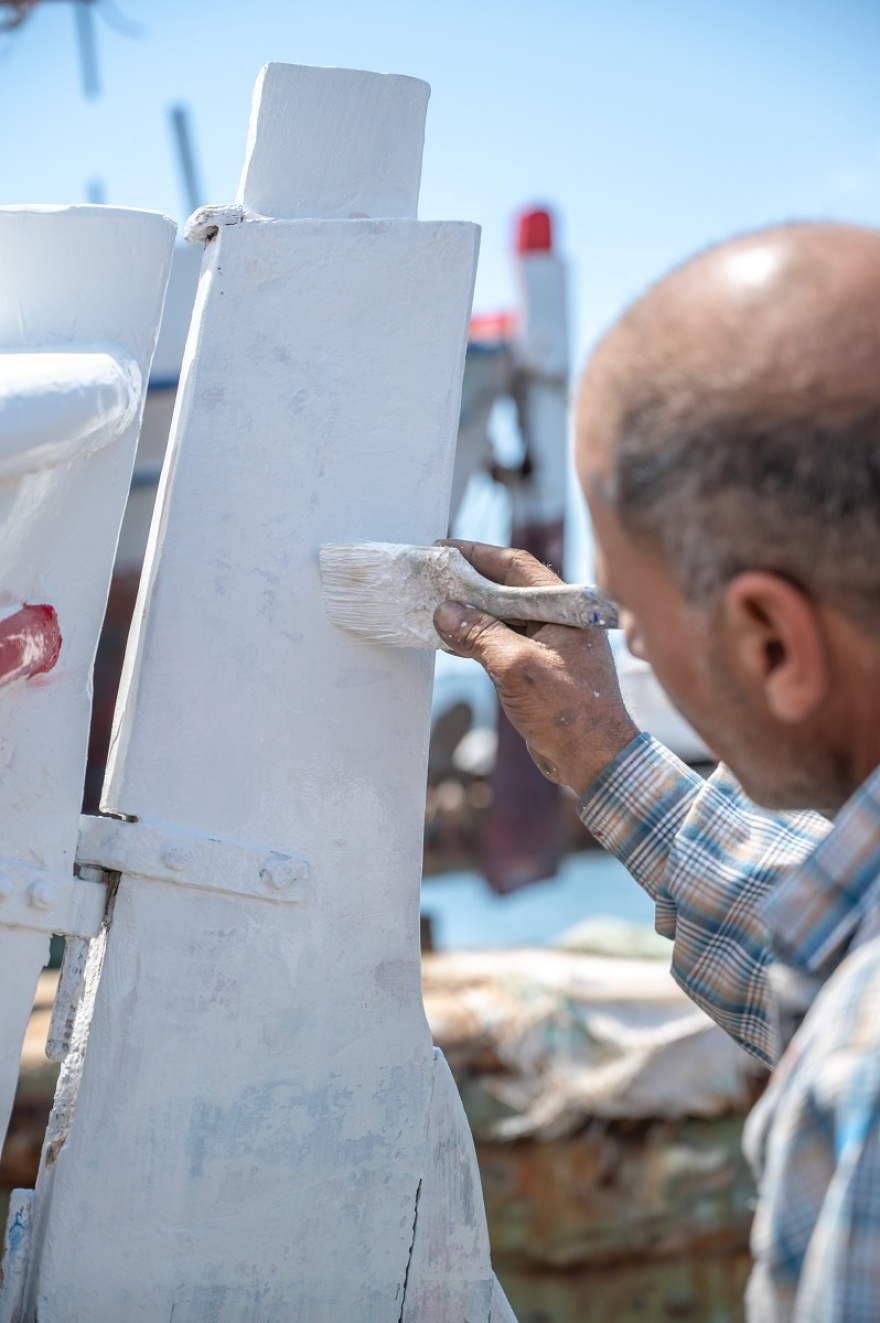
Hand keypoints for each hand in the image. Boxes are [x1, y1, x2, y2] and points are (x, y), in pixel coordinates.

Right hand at [433, 541, 638, 797]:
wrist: (595, 760)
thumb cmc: (569, 712)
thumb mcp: (517, 667)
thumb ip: (480, 635)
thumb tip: (446, 613)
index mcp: (567, 608)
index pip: (517, 566)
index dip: (479, 554)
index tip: (444, 549)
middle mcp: (561, 619)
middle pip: (507, 589)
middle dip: (468, 582)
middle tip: (432, 575)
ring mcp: (550, 644)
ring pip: (502, 617)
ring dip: (470, 612)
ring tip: (434, 603)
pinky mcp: (540, 669)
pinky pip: (503, 642)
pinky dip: (477, 638)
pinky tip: (449, 638)